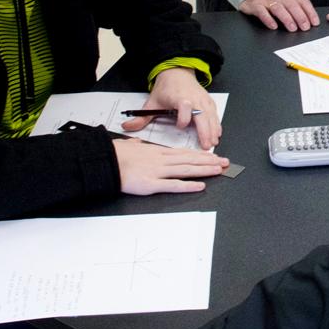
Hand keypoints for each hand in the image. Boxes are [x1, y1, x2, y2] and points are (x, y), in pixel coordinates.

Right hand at [114, 142, 228, 194]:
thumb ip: (136, 145)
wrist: (103, 160)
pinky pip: (173, 185)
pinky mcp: (151, 184)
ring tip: (219, 170)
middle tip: (225, 162)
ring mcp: (157, 171)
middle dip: (209, 161)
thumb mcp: (128, 145)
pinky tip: (200, 186)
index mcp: (156, 151)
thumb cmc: (113, 154)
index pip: (183, 152)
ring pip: (186, 170)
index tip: (212, 155)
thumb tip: (137, 142)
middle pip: (189, 160)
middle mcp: (161, 160)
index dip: (199, 155)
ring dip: (204, 170)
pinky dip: (188, 186)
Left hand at [126, 66, 221, 148]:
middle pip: (202, 115)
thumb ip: (141, 117)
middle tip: (205, 145)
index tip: (180, 126)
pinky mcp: (208, 101)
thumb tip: (127, 126)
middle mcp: (193, 98)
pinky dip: (217, 124)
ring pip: (211, 116)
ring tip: (212, 142)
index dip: (183, 117)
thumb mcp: (152, 102)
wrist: (177, 72)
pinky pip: (215, 114)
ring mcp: (202, 100)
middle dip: (204, 130)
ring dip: (213, 130)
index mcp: (179, 97)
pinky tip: (217, 133)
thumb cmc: (166, 88)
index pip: (184, 107)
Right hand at [239, 0, 319, 31]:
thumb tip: (310, 21)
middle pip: (291, 5)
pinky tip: (273, 26)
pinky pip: (262, 12)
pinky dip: (268, 19)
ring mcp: (266, 0)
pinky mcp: (255, 5)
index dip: (310, 12)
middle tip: (305, 27)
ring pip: (278, 8)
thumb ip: (296, 7)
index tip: (315, 23)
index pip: (302, 1)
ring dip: (287, 18)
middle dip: (300, 16)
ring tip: (292, 28)